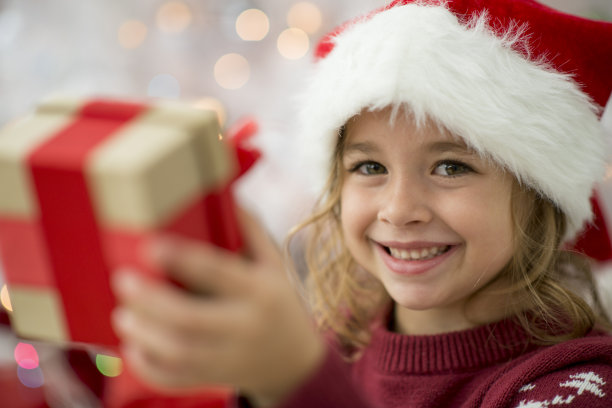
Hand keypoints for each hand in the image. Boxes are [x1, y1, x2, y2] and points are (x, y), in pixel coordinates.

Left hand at [111, 208, 324, 405]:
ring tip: (123, 314)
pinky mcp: (217, 377)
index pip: (216, 272)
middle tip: (123, 280)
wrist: (296, 361)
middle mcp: (246, 325)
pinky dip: (148, 366)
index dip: (180, 258)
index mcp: (261, 291)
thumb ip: (252, 231)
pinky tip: (133, 347)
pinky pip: (177, 378)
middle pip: (188, 318)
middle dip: (149, 300)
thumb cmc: (280, 304)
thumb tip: (227, 193)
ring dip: (142, 334)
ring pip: (177, 352)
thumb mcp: (275, 265)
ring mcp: (231, 356)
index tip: (149, 246)